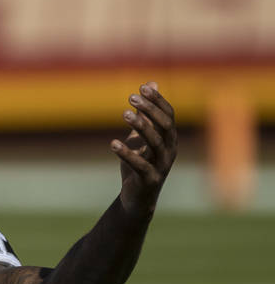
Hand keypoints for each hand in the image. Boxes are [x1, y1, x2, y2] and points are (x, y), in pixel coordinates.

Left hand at [113, 81, 176, 217]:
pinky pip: (140, 164)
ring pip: (155, 142)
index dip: (158, 101)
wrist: (137, 199)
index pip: (169, 115)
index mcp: (170, 139)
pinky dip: (126, 153)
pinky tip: (112, 143)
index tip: (142, 88)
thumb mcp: (139, 138)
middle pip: (165, 125)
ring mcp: (162, 166)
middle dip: (150, 109)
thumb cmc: (138, 165)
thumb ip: (144, 115)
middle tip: (131, 97)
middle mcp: (170, 150)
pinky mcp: (150, 179)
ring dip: (140, 126)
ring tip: (123, 114)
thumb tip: (150, 84)